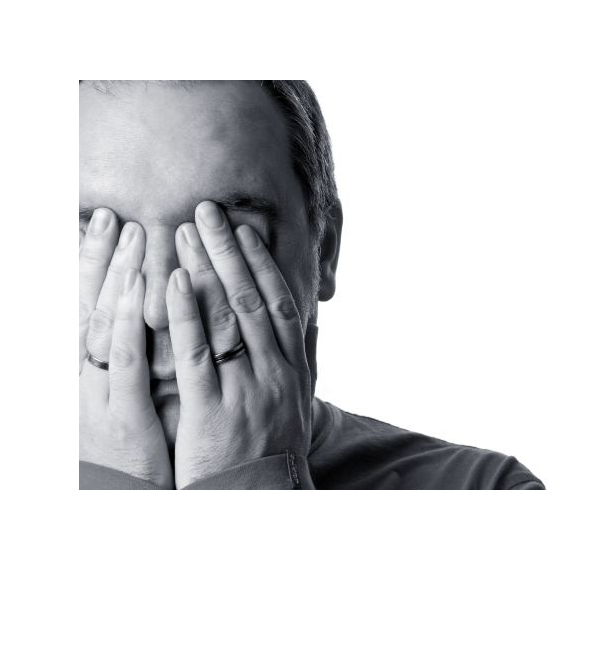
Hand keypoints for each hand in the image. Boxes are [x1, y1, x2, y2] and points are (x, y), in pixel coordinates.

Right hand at [79, 210, 172, 488]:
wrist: (118, 506)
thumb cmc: (125, 446)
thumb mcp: (118, 398)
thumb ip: (126, 357)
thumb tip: (139, 312)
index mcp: (86, 371)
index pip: (88, 306)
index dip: (94, 262)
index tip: (105, 221)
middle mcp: (83, 376)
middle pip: (92, 306)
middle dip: (103, 259)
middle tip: (115, 216)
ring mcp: (98, 394)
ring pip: (107, 324)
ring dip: (119, 276)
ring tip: (133, 235)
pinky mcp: (121, 414)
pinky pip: (126, 361)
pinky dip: (132, 321)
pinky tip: (144, 288)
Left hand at [168, 202, 311, 488]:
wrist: (261, 502)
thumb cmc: (273, 451)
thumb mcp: (299, 404)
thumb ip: (302, 359)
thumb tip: (308, 321)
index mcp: (293, 369)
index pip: (281, 304)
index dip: (262, 263)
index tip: (245, 230)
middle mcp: (275, 372)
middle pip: (254, 299)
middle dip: (230, 252)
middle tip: (208, 210)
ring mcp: (247, 390)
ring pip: (228, 318)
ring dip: (207, 270)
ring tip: (186, 231)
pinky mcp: (213, 410)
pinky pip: (198, 356)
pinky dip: (185, 314)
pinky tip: (170, 282)